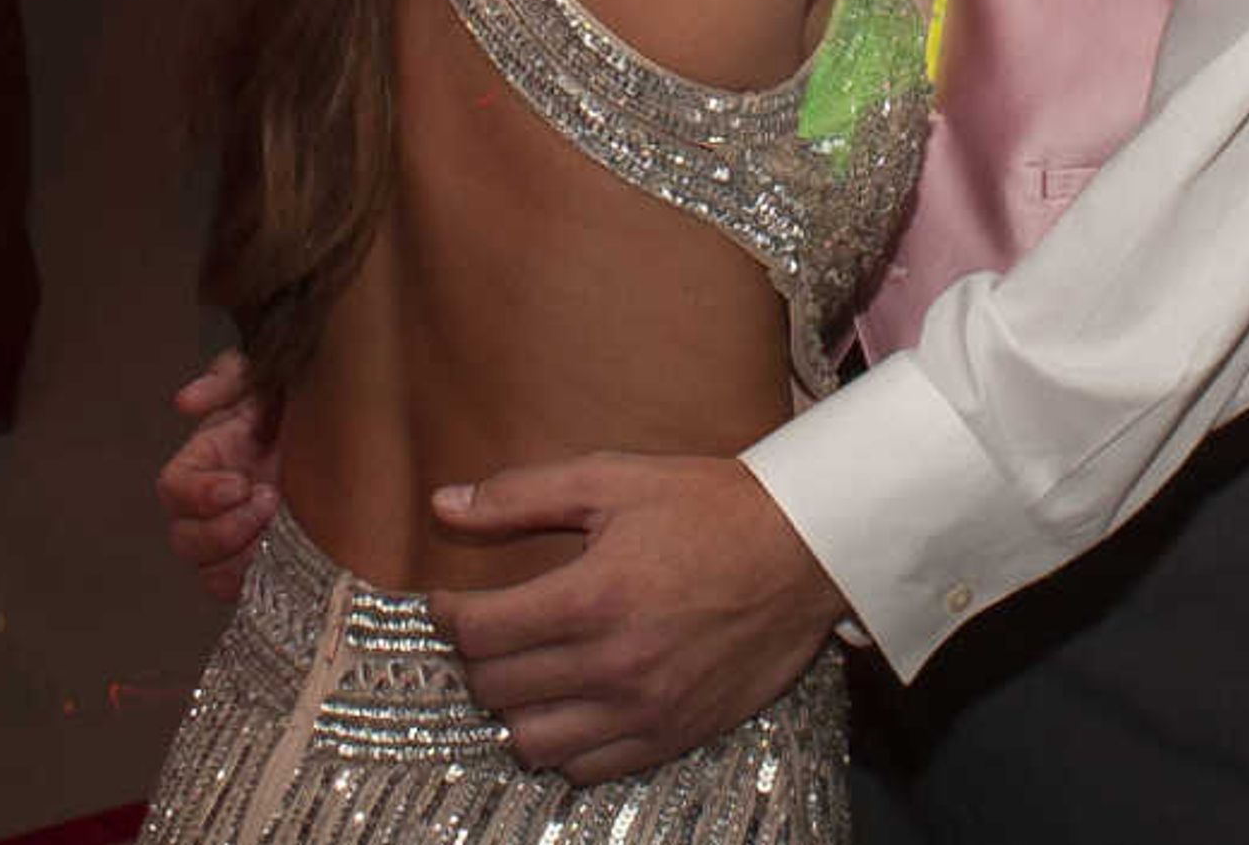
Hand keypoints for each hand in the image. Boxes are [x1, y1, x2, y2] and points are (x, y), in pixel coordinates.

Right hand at [154, 350, 279, 601]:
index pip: (174, 490)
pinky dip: (264, 581)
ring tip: (285, 531)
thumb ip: (226, 379)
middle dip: (225, 530)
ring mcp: (239, 540)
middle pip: (185, 540)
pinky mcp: (268, 564)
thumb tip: (184, 403)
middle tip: (270, 502)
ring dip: (244, 559)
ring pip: (211, 574)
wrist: (353, 432)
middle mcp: (214, 507)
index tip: (240, 483)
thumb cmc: (303, 402)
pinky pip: (247, 594)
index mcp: (206, 462)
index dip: (200, 494)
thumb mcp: (266, 376)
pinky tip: (297, 557)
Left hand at [428, 453, 845, 780]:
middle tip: (489, 631)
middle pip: (496, 689)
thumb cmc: (708, 507)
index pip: (479, 632)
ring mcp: (644, 709)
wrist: (804, 551)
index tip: (449, 601)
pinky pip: (588, 770)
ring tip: (526, 674)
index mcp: (591, 597)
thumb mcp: (612, 478)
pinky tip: (571, 706)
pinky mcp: (673, 736)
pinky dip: (565, 746)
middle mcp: (613, 665)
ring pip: (533, 743)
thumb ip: (521, 496)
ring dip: (515, 710)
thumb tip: (445, 506)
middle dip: (477, 658)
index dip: (447, 615)